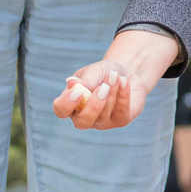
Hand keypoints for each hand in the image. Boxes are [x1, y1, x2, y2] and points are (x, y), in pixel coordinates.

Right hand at [54, 30, 178, 130]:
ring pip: (104, 115)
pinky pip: (121, 112)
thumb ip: (85, 78)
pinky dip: (123, 96)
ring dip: (111, 94)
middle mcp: (86, 116)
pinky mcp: (121, 120)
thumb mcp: (95, 70)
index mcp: (73, 103)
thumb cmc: (106, 70)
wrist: (129, 70)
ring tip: (117, 76)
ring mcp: (103, 122)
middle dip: (94, 104)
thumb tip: (72, 85)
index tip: (77, 90)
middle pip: (82, 121)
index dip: (66, 103)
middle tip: (103, 85)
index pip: (61, 110)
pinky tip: (125, 83)